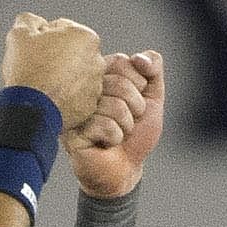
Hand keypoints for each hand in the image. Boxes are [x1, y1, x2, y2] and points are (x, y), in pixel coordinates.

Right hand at [1, 12, 105, 126]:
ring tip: (42, 84)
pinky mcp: (89, 107)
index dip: (42, 37)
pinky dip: (64, 96)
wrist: (30, 109)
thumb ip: (30, 20)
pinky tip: (49, 97)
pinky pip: (75, 96)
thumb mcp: (20, 33)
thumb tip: (34, 23)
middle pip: (70, 52)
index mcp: (86, 37)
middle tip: (37, 66)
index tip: (34, 48)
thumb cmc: (28, 71)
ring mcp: (95, 86)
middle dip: (55, 57)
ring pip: (74, 75)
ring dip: (61, 77)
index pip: (60, 29)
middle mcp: (97, 61)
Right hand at [70, 49, 165, 198]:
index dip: (138, 85)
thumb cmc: (136, 134)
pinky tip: (106, 143)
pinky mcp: (71, 131)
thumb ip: (154, 68)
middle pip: (120, 83)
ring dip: (125, 125)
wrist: (125, 169)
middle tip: (127, 121)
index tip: (134, 101)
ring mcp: (75, 109)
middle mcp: (83, 89)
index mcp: (99, 74)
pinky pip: (106, 126)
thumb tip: (141, 58)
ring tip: (117, 133)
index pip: (123, 61)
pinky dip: (115, 137)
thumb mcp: (153, 96)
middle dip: (135, 107)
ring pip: (115, 106)